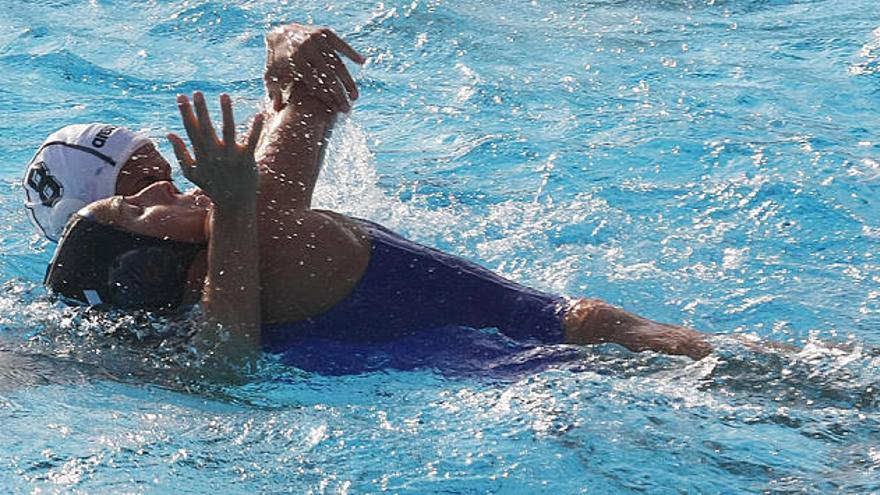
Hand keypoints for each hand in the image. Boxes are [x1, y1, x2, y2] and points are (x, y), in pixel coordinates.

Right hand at [167, 92, 264, 207]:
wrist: (233, 205)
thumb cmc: (212, 187)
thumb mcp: (191, 172)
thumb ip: (180, 153)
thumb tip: (170, 134)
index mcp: (201, 154)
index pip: (191, 130)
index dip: (186, 113)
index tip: (181, 97)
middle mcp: (214, 154)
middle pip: (206, 128)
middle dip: (201, 110)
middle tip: (197, 93)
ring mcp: (231, 157)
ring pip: (228, 131)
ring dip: (226, 113)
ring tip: (224, 95)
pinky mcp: (247, 160)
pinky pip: (252, 142)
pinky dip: (255, 129)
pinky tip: (259, 115)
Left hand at [264, 24, 365, 112]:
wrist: (279, 32)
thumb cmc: (277, 60)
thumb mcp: (271, 76)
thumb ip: (274, 92)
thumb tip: (276, 109)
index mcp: (294, 61)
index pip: (315, 84)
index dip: (327, 98)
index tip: (336, 111)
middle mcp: (306, 49)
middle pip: (327, 76)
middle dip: (339, 94)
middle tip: (348, 107)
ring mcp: (316, 40)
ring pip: (336, 62)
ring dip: (348, 80)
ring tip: (355, 95)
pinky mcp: (324, 32)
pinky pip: (340, 43)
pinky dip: (351, 52)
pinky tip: (362, 62)